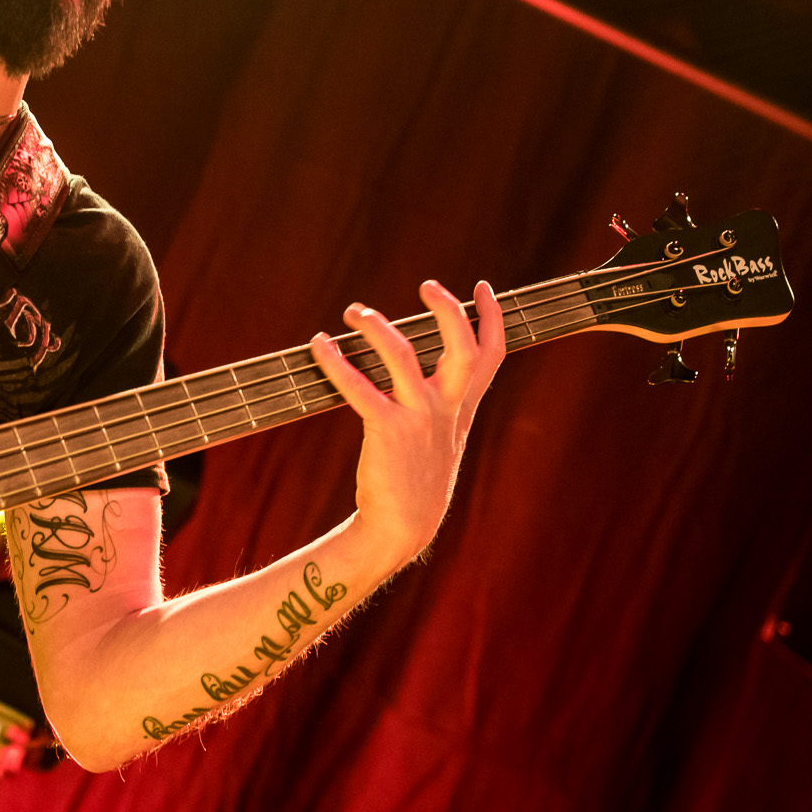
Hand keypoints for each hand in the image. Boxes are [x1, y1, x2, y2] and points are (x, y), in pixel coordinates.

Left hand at [310, 279, 505, 559]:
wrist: (403, 525)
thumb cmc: (418, 479)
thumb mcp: (443, 438)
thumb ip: (443, 403)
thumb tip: (430, 372)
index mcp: (462, 406)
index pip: (491, 355)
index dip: (491, 318)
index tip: (484, 287)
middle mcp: (446, 407)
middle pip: (461, 346)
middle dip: (448, 310)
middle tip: (427, 285)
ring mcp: (418, 418)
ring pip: (402, 355)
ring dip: (375, 326)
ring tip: (354, 312)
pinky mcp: (387, 430)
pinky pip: (358, 386)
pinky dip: (335, 361)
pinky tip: (319, 345)